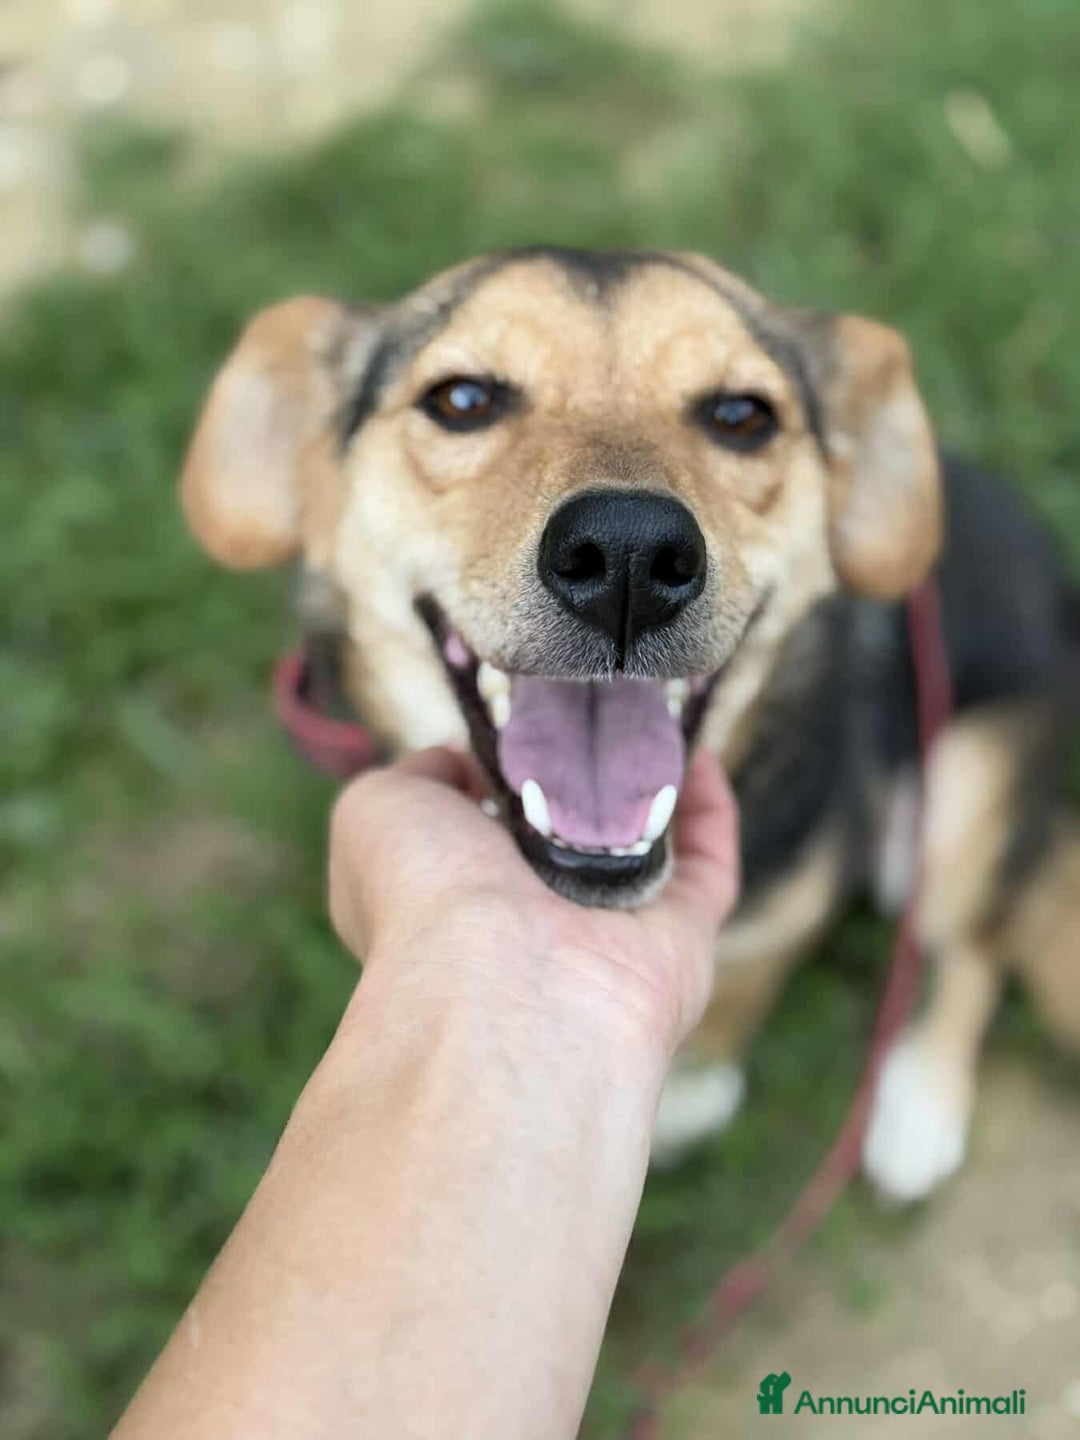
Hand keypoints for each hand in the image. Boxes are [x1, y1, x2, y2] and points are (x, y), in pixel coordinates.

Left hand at [328, 746, 738, 1055]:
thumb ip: (419, 774)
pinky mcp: (679, 941)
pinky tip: (697, 752)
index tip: (518, 711)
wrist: (506, 988)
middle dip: (580, 767)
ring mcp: (607, 933)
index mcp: (450, 897)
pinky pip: (705, 869)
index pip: (476, 827)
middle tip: (594, 703)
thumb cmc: (424, 892)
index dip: (495, 766)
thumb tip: (467, 763)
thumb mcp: (378, 808)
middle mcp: (529, 920)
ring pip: (638, 847)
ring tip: (652, 709)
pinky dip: (707, 810)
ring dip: (648, 781)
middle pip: (565, 830)